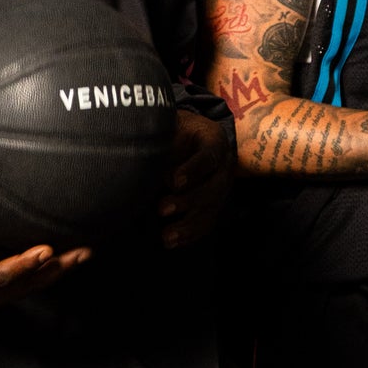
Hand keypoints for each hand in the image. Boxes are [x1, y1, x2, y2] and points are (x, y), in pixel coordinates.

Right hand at [0, 221, 88, 309]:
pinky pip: (25, 286)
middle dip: (52, 269)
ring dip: (56, 272)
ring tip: (84, 254)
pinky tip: (64, 261)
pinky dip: (47, 274)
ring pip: (28, 287)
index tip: (45, 250)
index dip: (22, 265)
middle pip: (22, 285)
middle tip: (81, 251)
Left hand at [160, 105, 233, 248]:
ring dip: (188, 225)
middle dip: (188, 201)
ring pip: (211, 210)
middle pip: (213, 188)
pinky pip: (206, 223)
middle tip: (161, 209)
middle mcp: (224, 166)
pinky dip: (189, 234)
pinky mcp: (214, 205)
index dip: (193, 170)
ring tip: (166, 236)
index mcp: (214, 140)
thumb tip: (143, 157)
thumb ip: (163, 138)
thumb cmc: (176, 129)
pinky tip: (172, 242)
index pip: (209, 156)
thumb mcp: (171, 124)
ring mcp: (222, 188)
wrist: (189, 135)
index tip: (174, 182)